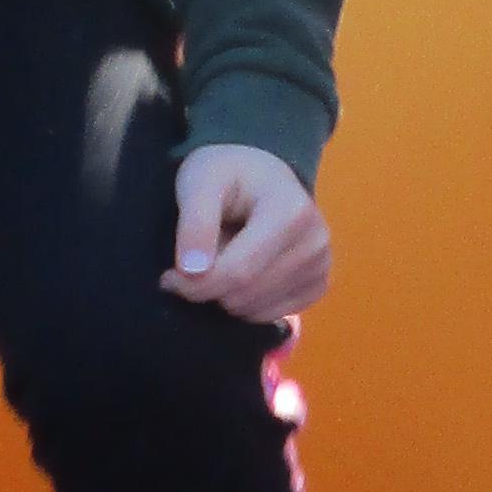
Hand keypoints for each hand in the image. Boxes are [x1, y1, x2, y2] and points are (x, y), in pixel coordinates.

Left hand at [168, 140, 330, 321]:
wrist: (260, 175)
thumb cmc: (227, 174)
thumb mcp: (200, 183)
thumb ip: (195, 223)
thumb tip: (192, 271)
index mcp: (292, 212)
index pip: (239, 272)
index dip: (196, 284)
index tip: (169, 277)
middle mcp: (316, 242)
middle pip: (246, 296)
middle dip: (208, 290)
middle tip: (191, 266)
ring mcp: (322, 266)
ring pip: (256, 311)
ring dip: (225, 296)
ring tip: (221, 260)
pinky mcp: (318, 286)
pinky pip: (270, 316)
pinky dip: (246, 304)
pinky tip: (242, 273)